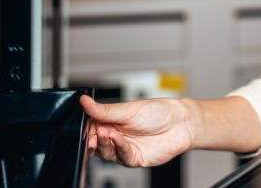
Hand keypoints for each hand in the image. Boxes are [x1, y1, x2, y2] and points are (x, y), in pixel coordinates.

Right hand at [80, 94, 197, 167]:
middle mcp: (115, 136)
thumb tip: (84, 101)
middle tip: (90, 135)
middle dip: (90, 140)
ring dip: (103, 144)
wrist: (180, 123)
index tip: (80, 126)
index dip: (84, 128)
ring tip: (106, 133)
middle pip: (94, 143)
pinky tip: (118, 139)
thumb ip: (104, 110)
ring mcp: (123, 148)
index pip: (90, 128)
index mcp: (111, 122)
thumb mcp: (127, 108)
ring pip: (105, 152)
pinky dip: (118, 147)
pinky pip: (121, 157)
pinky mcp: (133, 159)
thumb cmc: (158, 112)